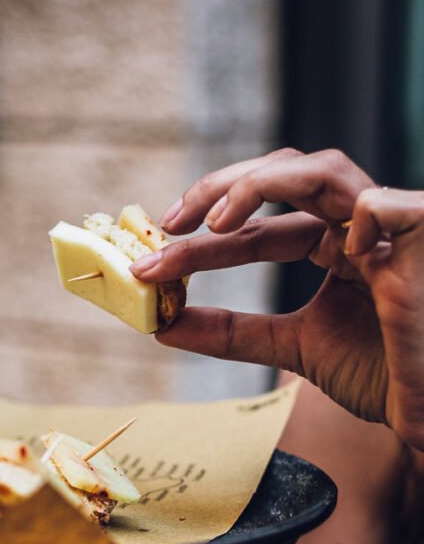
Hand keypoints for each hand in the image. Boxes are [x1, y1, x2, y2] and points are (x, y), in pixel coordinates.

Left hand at [130, 148, 423, 449]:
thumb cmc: (385, 374)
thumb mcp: (292, 349)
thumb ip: (231, 335)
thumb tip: (162, 325)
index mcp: (332, 247)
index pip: (256, 231)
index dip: (202, 244)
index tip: (153, 264)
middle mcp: (357, 227)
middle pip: (281, 177)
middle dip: (218, 190)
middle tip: (169, 225)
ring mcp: (391, 228)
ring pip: (323, 169)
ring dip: (259, 184)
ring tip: (216, 223)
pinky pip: (386, 205)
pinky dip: (356, 215)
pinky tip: (338, 248)